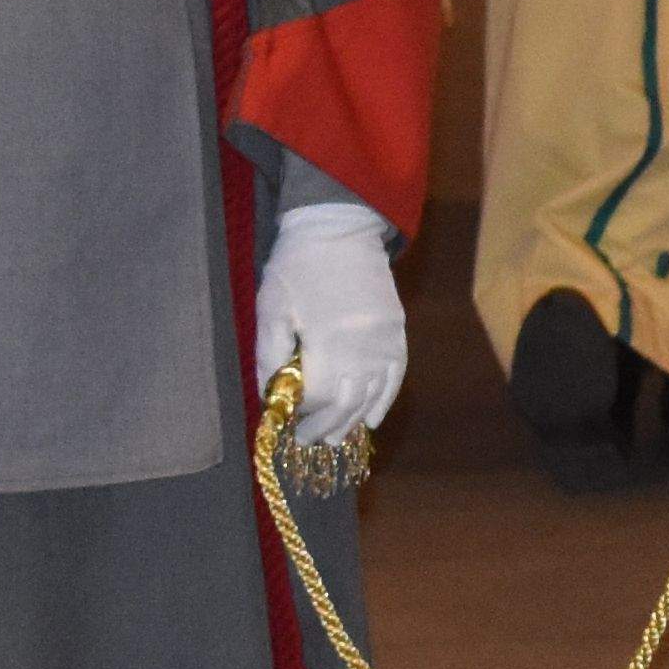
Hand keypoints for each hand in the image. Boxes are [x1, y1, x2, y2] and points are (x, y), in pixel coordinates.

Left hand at [254, 203, 406, 440]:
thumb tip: (270, 396)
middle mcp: (362, 345)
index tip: (288, 422)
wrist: (339, 228)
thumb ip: (270, 355)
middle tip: (307, 440)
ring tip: (334, 437)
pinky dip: (385, 401)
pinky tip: (372, 420)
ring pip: (373, 396)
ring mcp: (385, 339)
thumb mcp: (271, 308)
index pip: (318, 397)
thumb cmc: (297, 267)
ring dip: (353, 421)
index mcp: (326, 339)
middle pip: (348, 403)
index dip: (302, 415)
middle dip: (326, 427)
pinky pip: (396, 376)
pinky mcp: (398, 330)